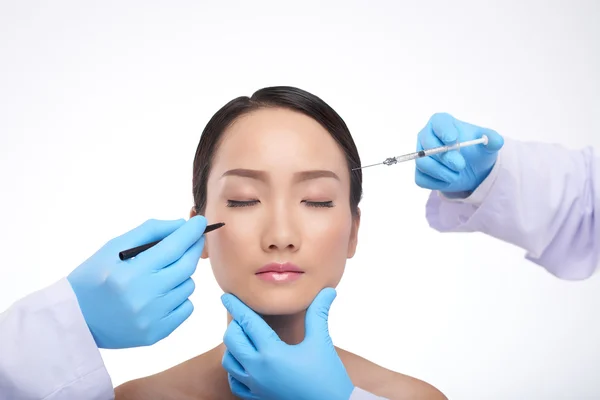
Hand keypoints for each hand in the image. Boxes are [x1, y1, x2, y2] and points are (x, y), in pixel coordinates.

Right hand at [67, 216, 206, 348]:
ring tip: (163, 273)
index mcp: (130, 273)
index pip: (173, 247)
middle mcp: (143, 297)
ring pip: (188, 286)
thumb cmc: (93, 278)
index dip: (190, 232)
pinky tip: (163, 293)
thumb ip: (149, 232)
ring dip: (182, 275)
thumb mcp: (112, 248)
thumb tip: (181, 225)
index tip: (201, 222)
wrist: (75, 320)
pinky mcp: (157, 334)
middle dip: (193, 248)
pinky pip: (186, 308)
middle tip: (194, 239)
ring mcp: (152, 318)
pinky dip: (180, 297)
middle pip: (186, 266)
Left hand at [221, 288, 353, 399]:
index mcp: (272, 353)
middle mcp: (258, 370)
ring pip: (229, 362)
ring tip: (244, 337)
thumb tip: (328, 290)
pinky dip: (235, 370)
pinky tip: (245, 362)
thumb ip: (318, 314)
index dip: (236, 306)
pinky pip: (235, 383)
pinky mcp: (258, 398)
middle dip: (234, 324)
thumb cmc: (328, 377)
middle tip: (242, 316)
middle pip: (232, 340)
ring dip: (233, 347)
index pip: (248, 322)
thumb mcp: (321, 342)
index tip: (226, 295)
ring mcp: (256, 386)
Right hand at [415, 112, 503, 193]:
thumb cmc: (476, 150)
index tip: (453, 140)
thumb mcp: (488, 144)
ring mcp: (421, 155)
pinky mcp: (420, 172)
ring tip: (457, 175)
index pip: (438, 122)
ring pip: (423, 163)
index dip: (443, 130)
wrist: (471, 169)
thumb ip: (493, 140)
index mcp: (441, 123)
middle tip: (460, 165)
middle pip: (427, 145)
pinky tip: (449, 180)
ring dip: (443, 172)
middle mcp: (427, 136)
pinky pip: (423, 179)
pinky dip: (438, 183)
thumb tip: (494, 141)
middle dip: (445, 157)